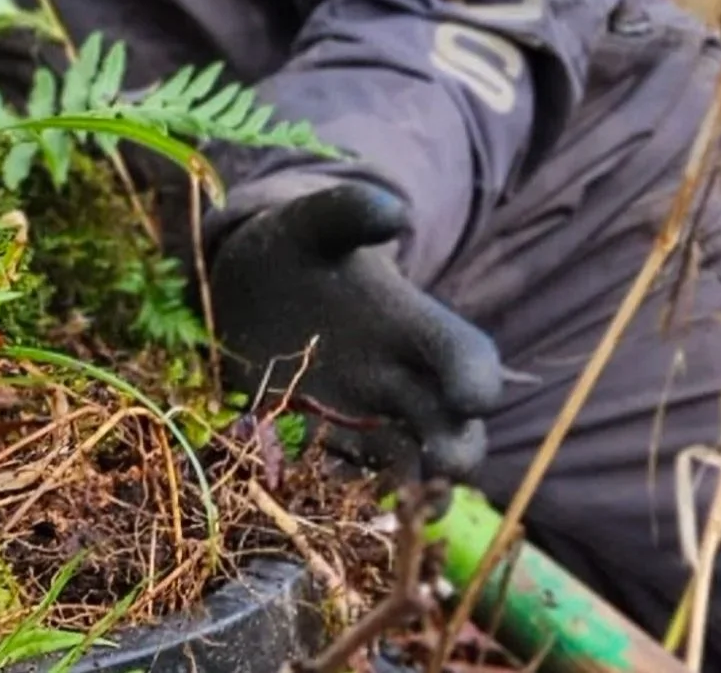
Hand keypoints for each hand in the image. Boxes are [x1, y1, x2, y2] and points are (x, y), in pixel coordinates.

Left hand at [208, 181, 503, 480]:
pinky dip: (340, 497)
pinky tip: (329, 507)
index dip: (476, 377)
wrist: (245, 279)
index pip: (468, 356)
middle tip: (442, 469)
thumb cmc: (294, 247)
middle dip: (455, 451)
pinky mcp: (312, 441)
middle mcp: (399, 382)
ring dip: (407, 492)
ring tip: (398, 511)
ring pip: (404, 467)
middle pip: (451, 427)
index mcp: (413, 327)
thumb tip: (394, 209)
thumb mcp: (313, 224)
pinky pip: (339, 479)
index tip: (474, 395)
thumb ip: (349, 213)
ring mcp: (358, 418)